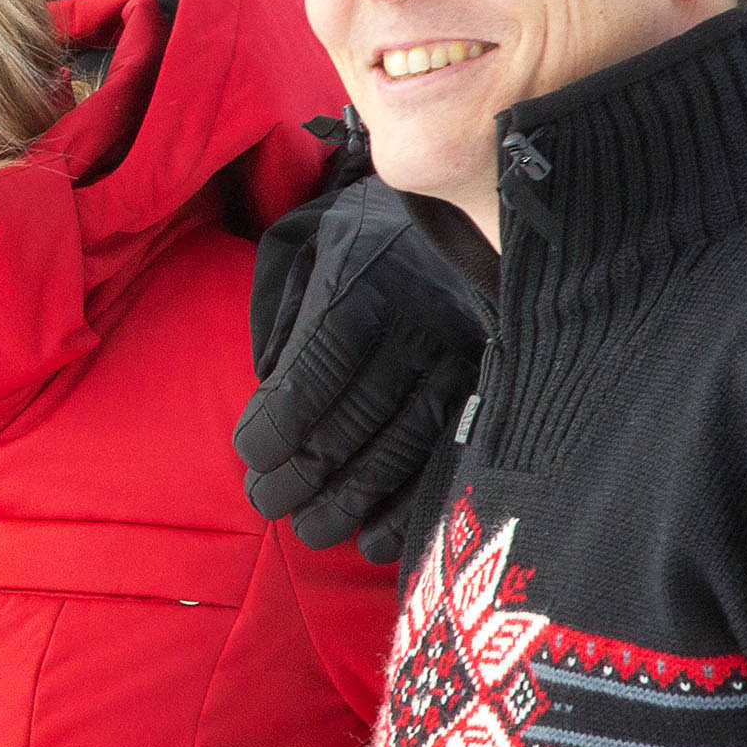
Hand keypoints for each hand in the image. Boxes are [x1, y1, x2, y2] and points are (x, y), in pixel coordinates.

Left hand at [231, 151, 484, 562]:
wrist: (467, 208)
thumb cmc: (361, 240)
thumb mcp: (303, 251)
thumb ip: (281, 319)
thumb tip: (269, 395)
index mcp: (360, 289)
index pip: (308, 381)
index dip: (273, 434)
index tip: (252, 457)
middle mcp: (416, 329)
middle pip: (349, 427)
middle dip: (300, 480)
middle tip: (271, 504)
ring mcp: (461, 363)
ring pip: (398, 455)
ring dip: (348, 505)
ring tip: (312, 527)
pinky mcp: (493, 389)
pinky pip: (450, 465)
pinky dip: (409, 512)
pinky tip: (375, 538)